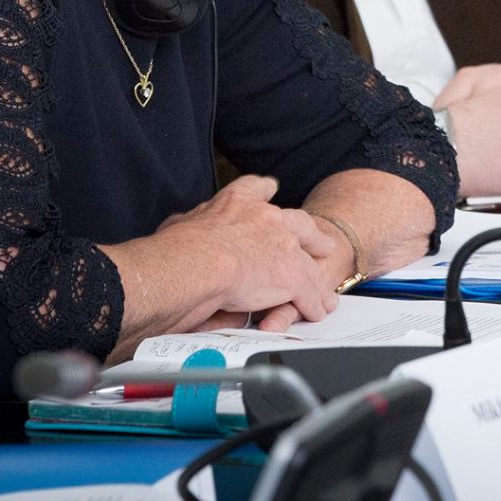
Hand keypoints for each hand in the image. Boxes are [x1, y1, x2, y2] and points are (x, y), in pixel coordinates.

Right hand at [159, 175, 341, 325]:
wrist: (195, 266)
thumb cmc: (176, 251)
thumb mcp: (178, 226)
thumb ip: (189, 224)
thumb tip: (181, 225)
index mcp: (236, 202)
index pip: (256, 188)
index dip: (264, 191)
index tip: (270, 189)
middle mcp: (267, 217)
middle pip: (298, 223)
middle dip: (311, 237)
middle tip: (322, 245)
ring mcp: (284, 244)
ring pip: (307, 262)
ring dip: (315, 279)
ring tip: (323, 292)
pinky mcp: (293, 273)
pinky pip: (308, 291)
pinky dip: (312, 303)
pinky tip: (315, 311)